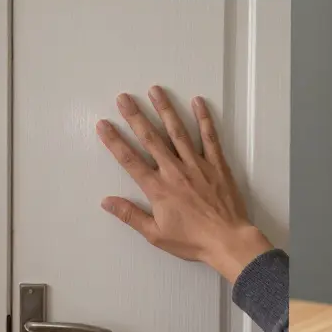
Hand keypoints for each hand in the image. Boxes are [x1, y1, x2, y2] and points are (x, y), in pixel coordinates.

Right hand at [95, 86, 272, 283]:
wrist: (227, 241)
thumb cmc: (192, 240)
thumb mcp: (155, 234)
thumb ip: (130, 215)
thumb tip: (106, 201)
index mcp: (158, 188)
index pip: (130, 160)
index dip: (114, 141)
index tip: (103, 125)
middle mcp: (174, 171)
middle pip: (151, 139)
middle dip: (135, 116)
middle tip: (124, 98)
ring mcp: (197, 165)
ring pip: (178, 132)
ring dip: (165, 110)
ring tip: (155, 90)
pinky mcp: (217, 165)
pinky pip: (210, 137)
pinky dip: (204, 119)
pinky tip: (198, 102)